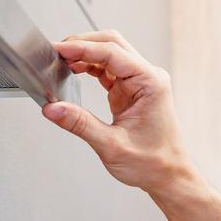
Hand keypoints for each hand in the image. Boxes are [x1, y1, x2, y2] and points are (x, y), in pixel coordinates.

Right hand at [43, 31, 220, 220]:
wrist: (169, 177)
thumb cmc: (153, 163)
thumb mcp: (111, 145)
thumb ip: (79, 123)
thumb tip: (52, 108)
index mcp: (150, 83)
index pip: (112, 53)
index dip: (83, 48)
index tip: (60, 49)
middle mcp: (147, 76)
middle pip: (111, 44)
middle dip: (82, 44)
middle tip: (56, 52)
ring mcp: (139, 81)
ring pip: (108, 53)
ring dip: (84, 54)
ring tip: (61, 61)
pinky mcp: (130, 89)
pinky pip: (107, 68)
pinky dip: (89, 66)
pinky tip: (75, 70)